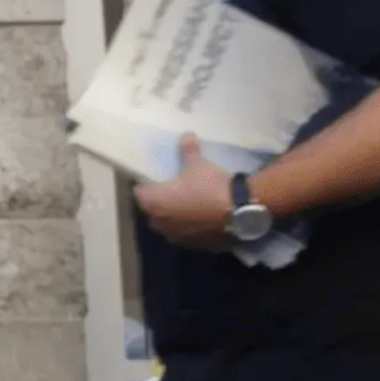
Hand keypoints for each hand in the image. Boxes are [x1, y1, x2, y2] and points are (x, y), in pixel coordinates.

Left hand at [134, 134, 235, 250]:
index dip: (147, 186)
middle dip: (160, 202)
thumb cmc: (210, 186)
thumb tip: (186, 135)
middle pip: (152, 210)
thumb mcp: (198, 165)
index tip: (157, 180)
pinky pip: (186, 235)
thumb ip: (188, 150)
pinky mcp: (193, 245)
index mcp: (153, 203)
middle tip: (174, 190)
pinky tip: (202, 218)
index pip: (139, 193)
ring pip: (168, 225)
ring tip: (189, 205)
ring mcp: (175, 237)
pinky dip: (190, 227)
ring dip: (174, 216)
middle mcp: (158, 223)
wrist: (240, 212)